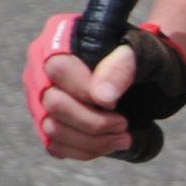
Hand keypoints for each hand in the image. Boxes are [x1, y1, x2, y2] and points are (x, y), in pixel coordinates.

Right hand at [23, 15, 185, 159]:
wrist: (146, 74)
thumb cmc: (142, 57)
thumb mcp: (141, 54)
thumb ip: (122, 67)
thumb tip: (102, 98)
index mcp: (60, 34)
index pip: (59, 69)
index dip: (86, 91)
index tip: (116, 103)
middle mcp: (41, 64)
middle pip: (53, 104)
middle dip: (93, 123)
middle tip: (124, 124)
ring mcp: (40, 94)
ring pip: (52, 129)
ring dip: (92, 142)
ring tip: (123, 138)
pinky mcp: (46, 120)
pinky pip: (55, 146)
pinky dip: (85, 151)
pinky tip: (109, 144)